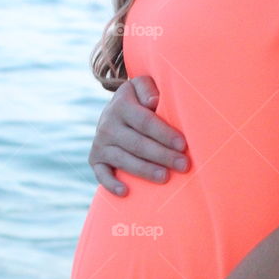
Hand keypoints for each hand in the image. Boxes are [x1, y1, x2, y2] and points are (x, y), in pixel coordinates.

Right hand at [89, 76, 189, 196]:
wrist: (115, 111)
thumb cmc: (140, 101)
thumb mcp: (142, 86)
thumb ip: (148, 88)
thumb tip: (153, 101)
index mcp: (121, 105)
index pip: (145, 122)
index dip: (165, 134)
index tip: (183, 145)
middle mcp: (107, 124)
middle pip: (137, 143)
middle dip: (162, 155)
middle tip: (183, 166)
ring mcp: (100, 143)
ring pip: (123, 160)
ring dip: (145, 170)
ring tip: (165, 177)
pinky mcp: (95, 159)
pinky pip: (101, 174)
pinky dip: (111, 184)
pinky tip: (125, 192)